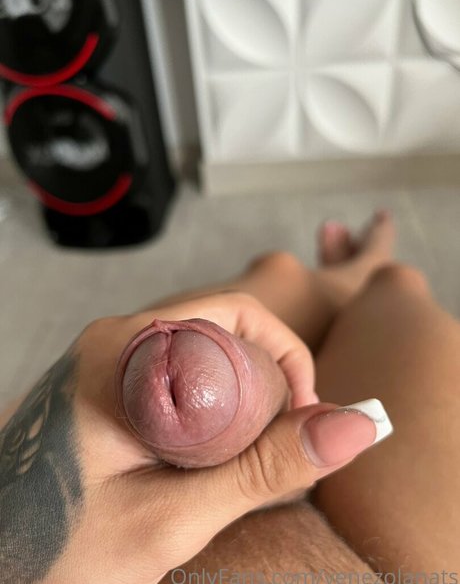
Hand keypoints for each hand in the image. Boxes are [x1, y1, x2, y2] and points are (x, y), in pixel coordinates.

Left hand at [0, 292, 381, 583]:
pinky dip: (214, 406)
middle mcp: (114, 339)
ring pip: (204, 351)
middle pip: (222, 327)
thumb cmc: (59, 551)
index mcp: (121, 349)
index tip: (304, 424)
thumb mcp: (173, 517)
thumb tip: (356, 425)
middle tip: (279, 448)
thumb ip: (265, 469)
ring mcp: (108, 358)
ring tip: (248, 457)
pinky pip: (180, 371)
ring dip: (243, 397)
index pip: (237, 315)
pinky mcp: (108, 382)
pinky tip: (213, 454)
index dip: (289, 361)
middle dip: (269, 381)